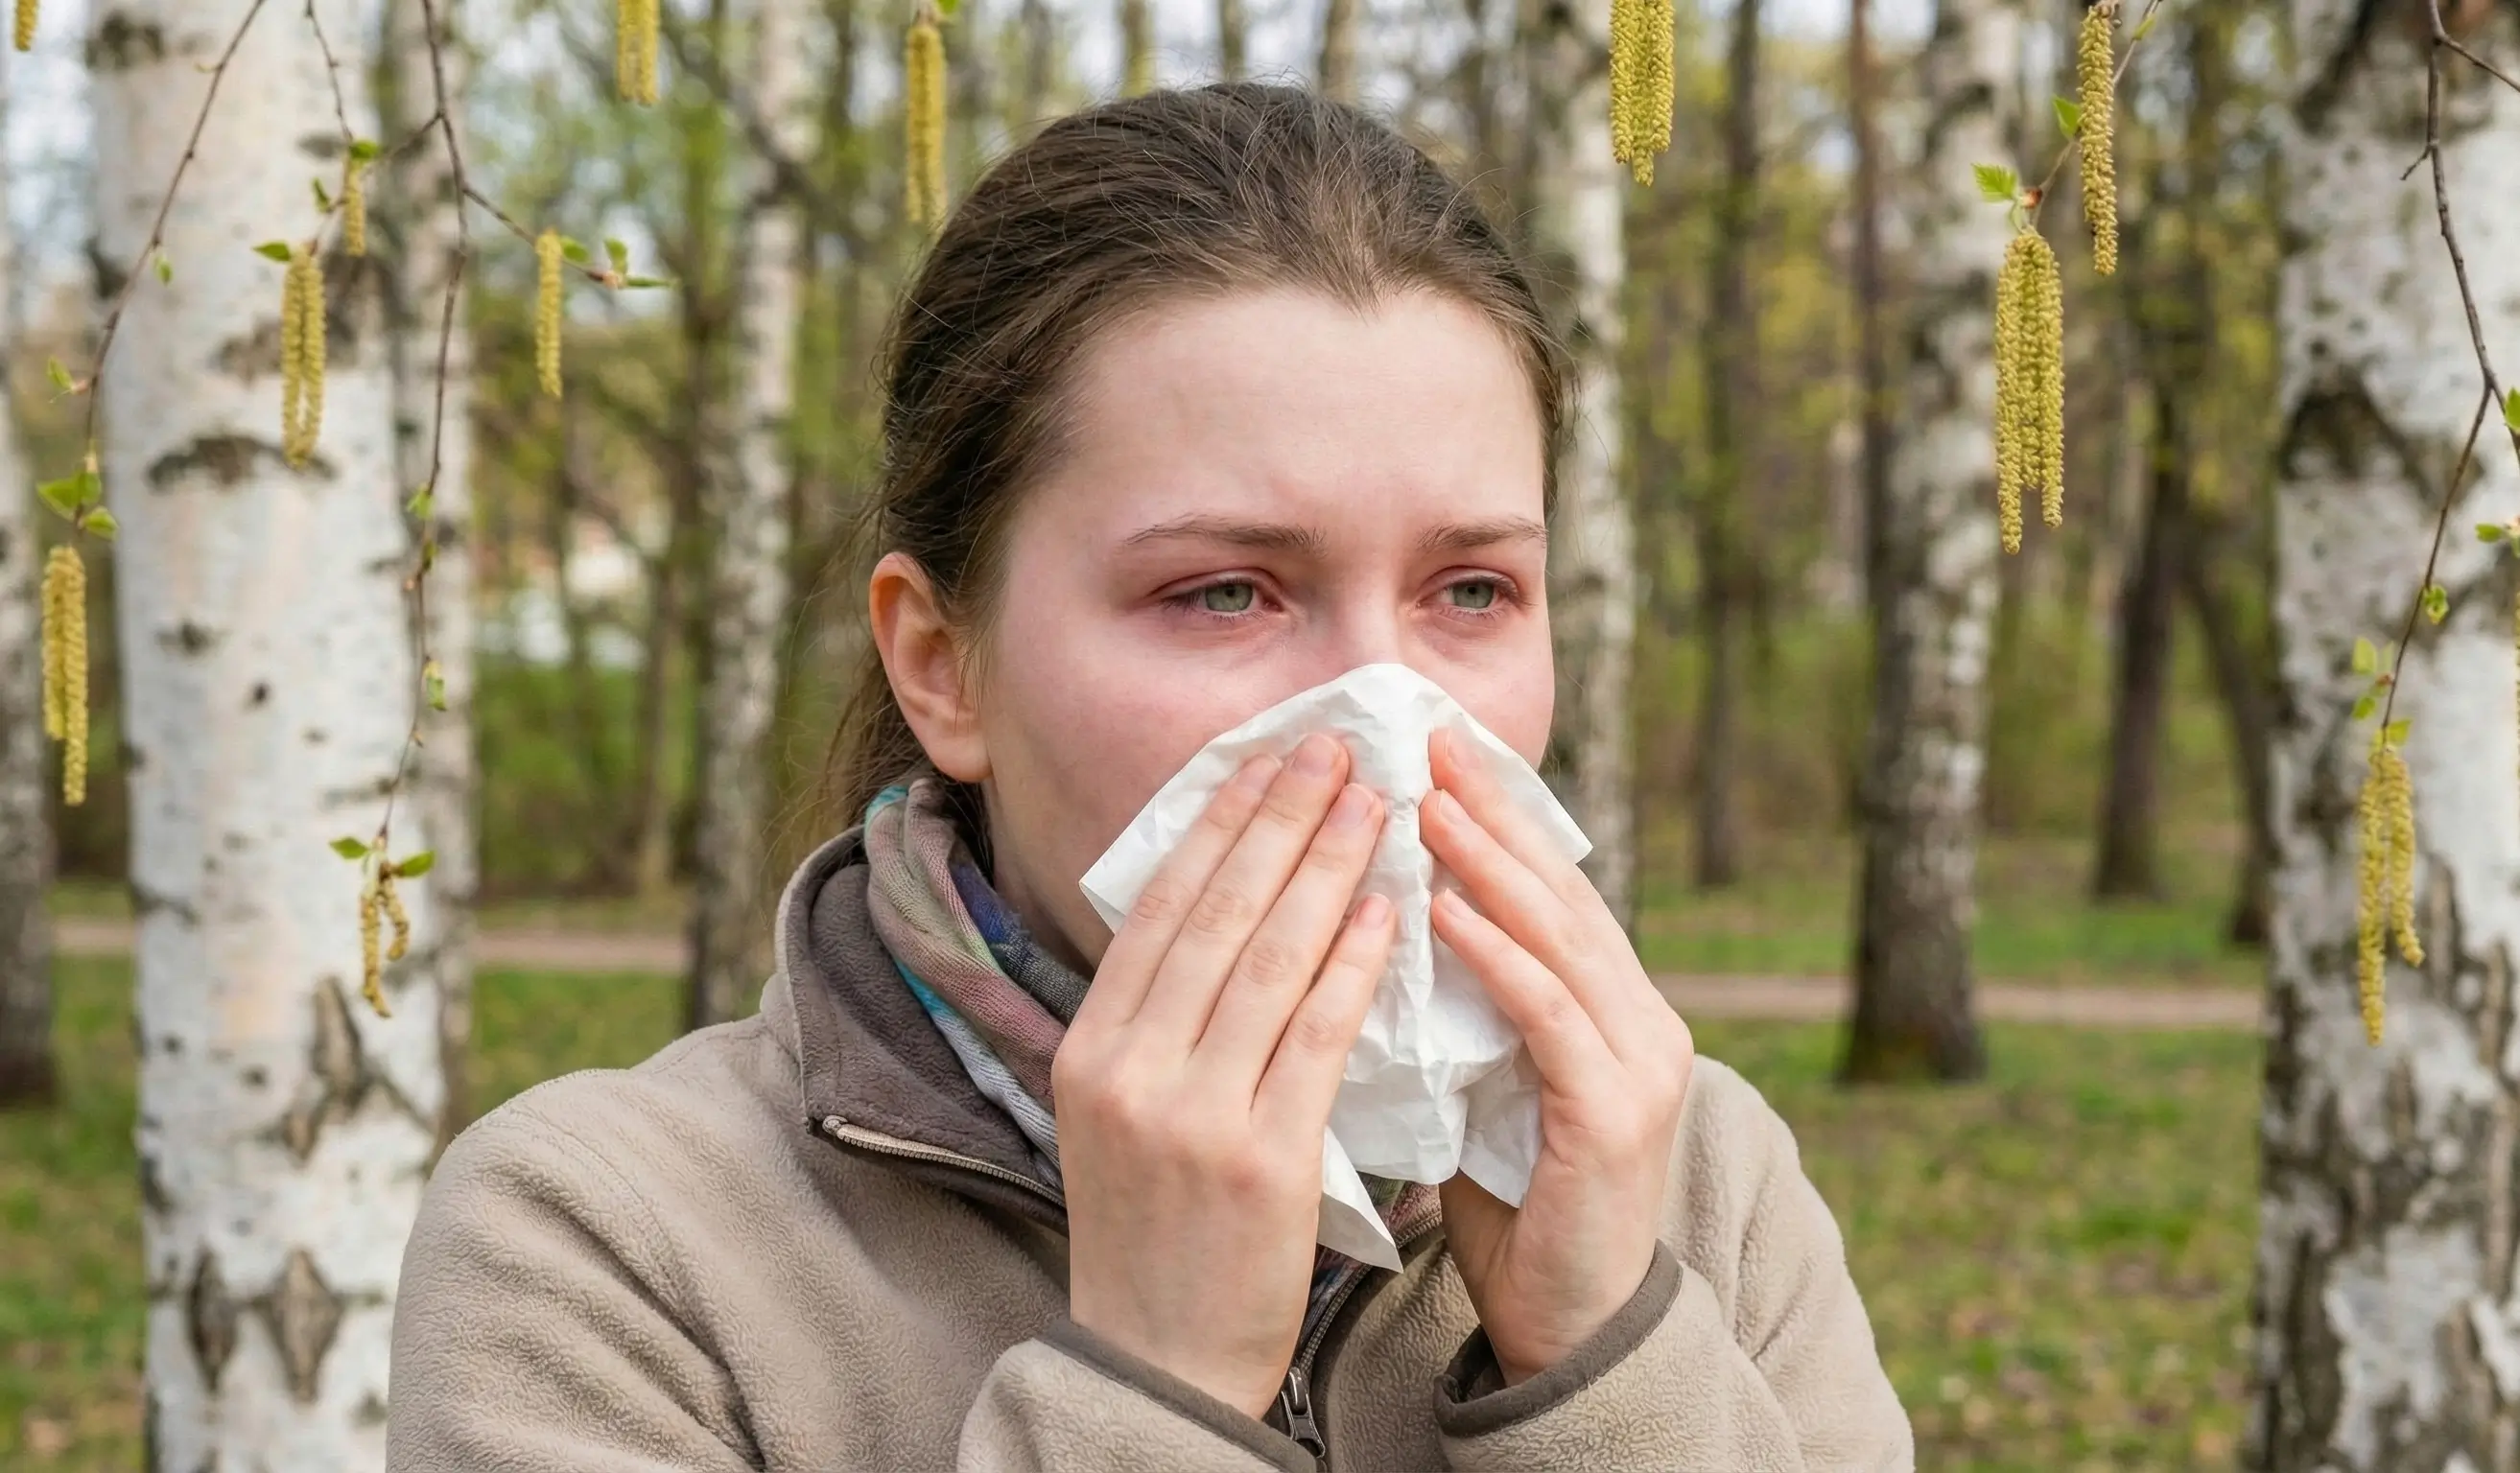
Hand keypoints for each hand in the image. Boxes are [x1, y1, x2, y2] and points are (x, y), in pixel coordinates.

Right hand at [1055, 734, 1398, 1417]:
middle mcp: (1128, 1070)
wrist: (1159, 1363)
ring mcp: (1190, 1114)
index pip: (1160, 909)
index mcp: (1088, 1051)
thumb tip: (1219, 910)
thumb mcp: (1118, 1116)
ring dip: (1328, 868)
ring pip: (1269, 960)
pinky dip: (1353, 964)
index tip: (1268, 759)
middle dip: (1281, 818)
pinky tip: (1387, 911)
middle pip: (1216, 915)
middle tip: (1335, 747)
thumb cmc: (1154, 1233)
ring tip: (1375, 805)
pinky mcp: (1257, 1160)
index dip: (1219, 824)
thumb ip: (1157, 1024)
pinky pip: (1316, 1036)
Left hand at [1421, 728, 1693, 1386]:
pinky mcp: (1617, 1112)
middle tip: (1430, 741)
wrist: (1567, 1327)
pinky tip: (1447, 910)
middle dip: (1492, 813)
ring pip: (1558, 938)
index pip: (1548, 890)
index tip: (1433, 752)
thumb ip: (1459, 1011)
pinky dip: (1497, 956)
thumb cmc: (1511, 1208)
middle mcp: (1641, 1020)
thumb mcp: (1479, 1083)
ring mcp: (1640, 1062)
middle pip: (1560, 892)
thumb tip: (1375, 927)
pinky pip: (1548, 1013)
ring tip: (1429, 803)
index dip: (1495, 818)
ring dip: (1489, 865)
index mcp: (1609, 1009)